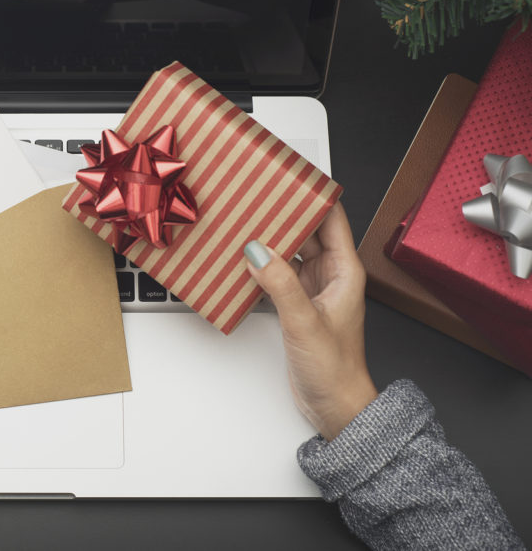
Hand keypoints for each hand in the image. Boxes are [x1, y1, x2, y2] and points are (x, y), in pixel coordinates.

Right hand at [243, 203, 376, 440]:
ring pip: (288, 253)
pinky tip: (242, 264)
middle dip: (282, 216)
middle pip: (305, 232)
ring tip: (244, 226)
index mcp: (344, 271)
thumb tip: (257, 252)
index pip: (331, 219)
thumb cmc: (336, 370)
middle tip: (256, 199)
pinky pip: (276, 276)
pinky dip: (260, 268)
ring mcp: (312, 290)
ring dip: (268, 242)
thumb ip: (280, 284)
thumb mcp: (304, 322)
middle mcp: (330, 275)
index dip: (313, 196)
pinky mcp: (295, 305)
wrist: (335, 407)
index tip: (290, 179)